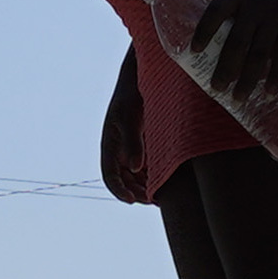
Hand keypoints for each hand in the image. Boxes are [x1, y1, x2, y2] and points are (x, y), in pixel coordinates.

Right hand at [98, 54, 148, 205]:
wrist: (142, 77)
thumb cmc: (133, 94)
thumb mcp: (131, 117)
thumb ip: (132, 142)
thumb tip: (134, 168)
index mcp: (109, 145)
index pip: (109, 176)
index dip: (119, 190)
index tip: (132, 200)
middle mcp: (119, 150)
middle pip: (124, 181)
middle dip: (136, 193)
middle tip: (153, 200)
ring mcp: (132, 148)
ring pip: (136, 176)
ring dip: (145, 188)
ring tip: (161, 196)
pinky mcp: (145, 144)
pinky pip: (147, 167)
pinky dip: (154, 177)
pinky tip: (168, 183)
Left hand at [188, 0, 277, 104]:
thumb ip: (223, 10)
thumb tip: (203, 41)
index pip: (215, 13)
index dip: (203, 32)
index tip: (192, 52)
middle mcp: (254, 7)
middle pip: (237, 41)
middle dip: (226, 68)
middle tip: (216, 89)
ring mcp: (274, 18)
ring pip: (259, 53)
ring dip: (248, 78)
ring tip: (238, 98)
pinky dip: (277, 74)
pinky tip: (269, 92)